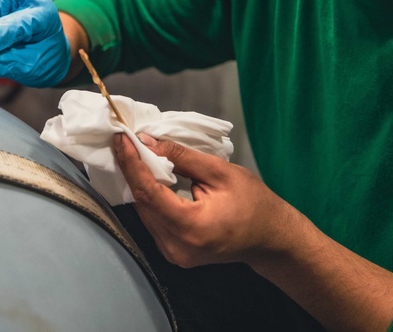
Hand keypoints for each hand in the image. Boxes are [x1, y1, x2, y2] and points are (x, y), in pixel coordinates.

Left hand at [112, 133, 298, 267]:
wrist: (270, 238)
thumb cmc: (254, 203)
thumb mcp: (221, 172)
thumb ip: (181, 157)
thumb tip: (147, 142)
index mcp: (192, 228)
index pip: (149, 193)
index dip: (132, 163)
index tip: (122, 139)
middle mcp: (176, 246)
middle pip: (143, 203)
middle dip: (132, 170)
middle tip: (125, 141)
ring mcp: (173, 254)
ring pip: (144, 212)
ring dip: (139, 183)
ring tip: (134, 154)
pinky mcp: (172, 252)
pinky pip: (152, 220)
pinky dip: (149, 197)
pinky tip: (149, 176)